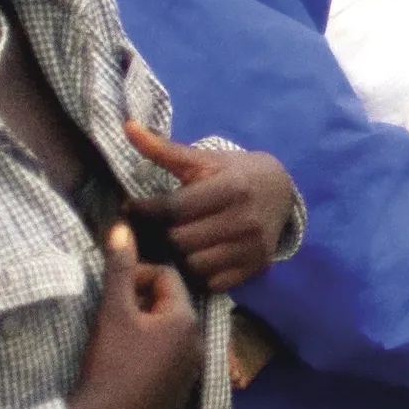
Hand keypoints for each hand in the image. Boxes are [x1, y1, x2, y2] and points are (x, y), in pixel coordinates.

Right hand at [66, 227, 202, 408]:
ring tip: (118, 340)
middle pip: (168, 305)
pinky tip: (127, 366)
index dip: (135, 277)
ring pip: (168, 334)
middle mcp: (198, 343)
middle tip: (112, 316)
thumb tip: (123, 227)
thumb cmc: (110, 362)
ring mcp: (192, 372)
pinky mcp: (180, 394)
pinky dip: (150, 356)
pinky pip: (168, 362)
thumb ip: (119, 268)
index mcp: (186, 320)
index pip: (165, 278)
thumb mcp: (112, 311)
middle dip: (141, 302)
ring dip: (145, 329)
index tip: (112, 292)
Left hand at [121, 121, 294, 293]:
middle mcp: (244, 220)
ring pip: (193, 264)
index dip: (144, 210)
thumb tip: (127, 126)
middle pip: (179, 240)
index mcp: (231, 189)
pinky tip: (197, 255)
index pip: (173, 208)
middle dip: (162, 233)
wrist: (282, 190)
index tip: (131, 208)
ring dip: (179, 255)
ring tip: (176, 242)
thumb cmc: (235, 172)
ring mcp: (252, 247)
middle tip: (154, 227)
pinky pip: (212, 281)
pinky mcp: (257, 266)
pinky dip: (199, 272)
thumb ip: (164, 149)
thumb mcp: (204, 159)